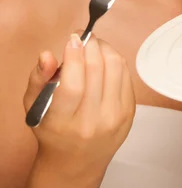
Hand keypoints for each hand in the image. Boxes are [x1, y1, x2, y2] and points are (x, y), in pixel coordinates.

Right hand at [23, 33, 135, 180]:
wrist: (77, 160)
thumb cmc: (54, 130)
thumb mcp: (35, 107)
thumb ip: (38, 78)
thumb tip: (47, 55)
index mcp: (63, 122)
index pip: (72, 84)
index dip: (74, 55)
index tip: (72, 39)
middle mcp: (91, 122)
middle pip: (96, 70)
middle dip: (90, 44)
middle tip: (83, 37)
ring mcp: (114, 117)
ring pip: (115, 67)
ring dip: (104, 48)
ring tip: (93, 45)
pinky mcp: (129, 111)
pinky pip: (126, 74)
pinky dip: (115, 59)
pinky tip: (104, 59)